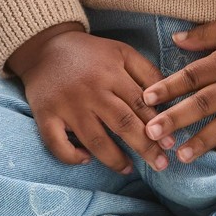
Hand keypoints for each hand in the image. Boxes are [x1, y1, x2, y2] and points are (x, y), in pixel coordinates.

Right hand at [8, 28, 173, 176]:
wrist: (44, 46)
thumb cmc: (89, 53)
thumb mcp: (122, 52)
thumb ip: (146, 72)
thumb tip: (168, 100)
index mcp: (111, 74)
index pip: (140, 104)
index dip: (158, 125)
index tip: (171, 143)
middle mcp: (91, 91)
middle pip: (122, 123)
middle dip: (144, 147)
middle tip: (161, 164)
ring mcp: (67, 105)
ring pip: (94, 139)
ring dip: (114, 158)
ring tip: (128, 169)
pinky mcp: (45, 115)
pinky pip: (57, 143)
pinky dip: (71, 155)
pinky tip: (85, 159)